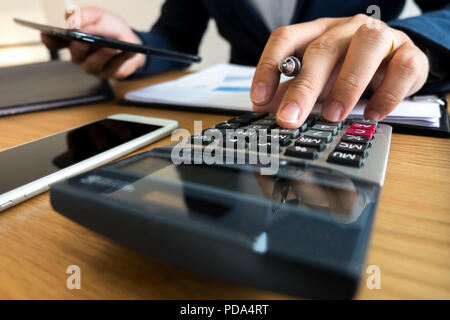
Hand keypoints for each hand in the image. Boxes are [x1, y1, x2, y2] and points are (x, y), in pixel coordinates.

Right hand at [41, 7, 145, 78]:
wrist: (132, 41)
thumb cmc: (111, 29)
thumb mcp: (99, 15)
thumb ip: (84, 16)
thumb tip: (73, 23)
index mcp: (73, 41)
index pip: (56, 43)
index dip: (50, 40)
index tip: (46, 34)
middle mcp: (81, 57)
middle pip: (76, 55)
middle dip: (79, 48)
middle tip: (83, 41)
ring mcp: (96, 68)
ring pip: (95, 64)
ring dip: (103, 55)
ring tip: (112, 46)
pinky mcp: (112, 74)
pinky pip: (115, 69)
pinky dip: (122, 59)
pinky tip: (127, 52)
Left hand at [251, 15, 428, 127]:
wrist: (398, 61)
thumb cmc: (351, 69)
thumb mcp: (319, 80)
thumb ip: (294, 92)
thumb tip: (266, 111)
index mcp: (318, 32)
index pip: (286, 38)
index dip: (268, 66)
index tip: (259, 98)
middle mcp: (347, 29)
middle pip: (322, 48)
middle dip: (304, 86)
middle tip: (290, 118)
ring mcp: (381, 37)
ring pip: (366, 46)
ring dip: (347, 84)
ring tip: (334, 116)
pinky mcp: (410, 53)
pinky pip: (402, 67)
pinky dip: (387, 94)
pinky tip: (374, 114)